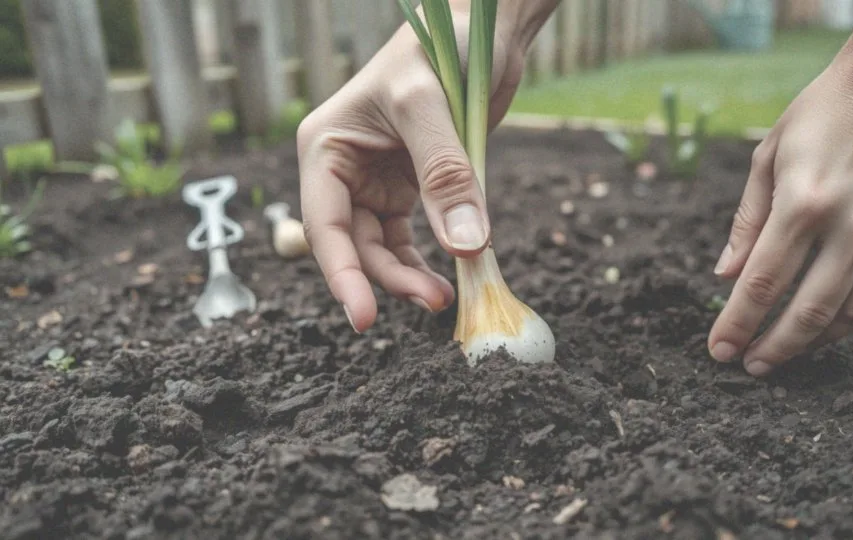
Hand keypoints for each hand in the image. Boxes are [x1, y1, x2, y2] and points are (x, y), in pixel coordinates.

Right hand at [296, 4, 532, 331]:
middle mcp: (345, 169)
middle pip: (354, 244)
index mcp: (326, 147)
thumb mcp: (432, 107)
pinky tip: (447, 274)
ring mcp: (377, 180)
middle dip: (388, 277)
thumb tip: (466, 246)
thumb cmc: (439, 48)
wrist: (478, 31)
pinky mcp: (411, 185)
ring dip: (409, 274)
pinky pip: (411, 235)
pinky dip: (427, 258)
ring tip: (442, 295)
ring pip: (383, 246)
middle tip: (432, 300)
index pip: (323, 224)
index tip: (364, 318)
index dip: (342, 274)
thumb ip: (446, 177)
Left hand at [707, 54, 852, 375]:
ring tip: (782, 351)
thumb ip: (746, 223)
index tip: (717, 351)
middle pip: (806, 313)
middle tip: (749, 366)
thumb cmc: (819, 116)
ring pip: (849, 316)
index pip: (762, 284)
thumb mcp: (767, 158)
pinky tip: (824, 325)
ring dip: (811, 342)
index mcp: (804, 202)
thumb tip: (725, 277)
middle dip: (772, 348)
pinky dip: (849, 320)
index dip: (737, 324)